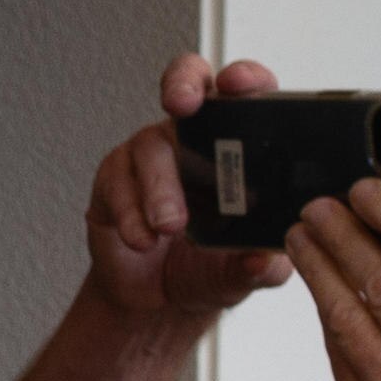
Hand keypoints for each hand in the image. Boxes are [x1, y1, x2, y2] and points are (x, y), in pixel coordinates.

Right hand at [85, 51, 296, 324]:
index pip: (247, 93)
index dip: (243, 79)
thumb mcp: (250, 273)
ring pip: (151, 146)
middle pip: (187, 81)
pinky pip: (117, 183)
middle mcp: (194, 136)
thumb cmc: (208, 268)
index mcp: (240, 143)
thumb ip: (264, 266)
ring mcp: (151, 154)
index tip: (238, 85)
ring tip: (169, 226)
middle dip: (183, 84)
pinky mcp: (114, 180)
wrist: (158, 300)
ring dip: (159, 186)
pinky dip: (130, 213)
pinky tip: (142, 239)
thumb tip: (267, 260)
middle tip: (182, 106)